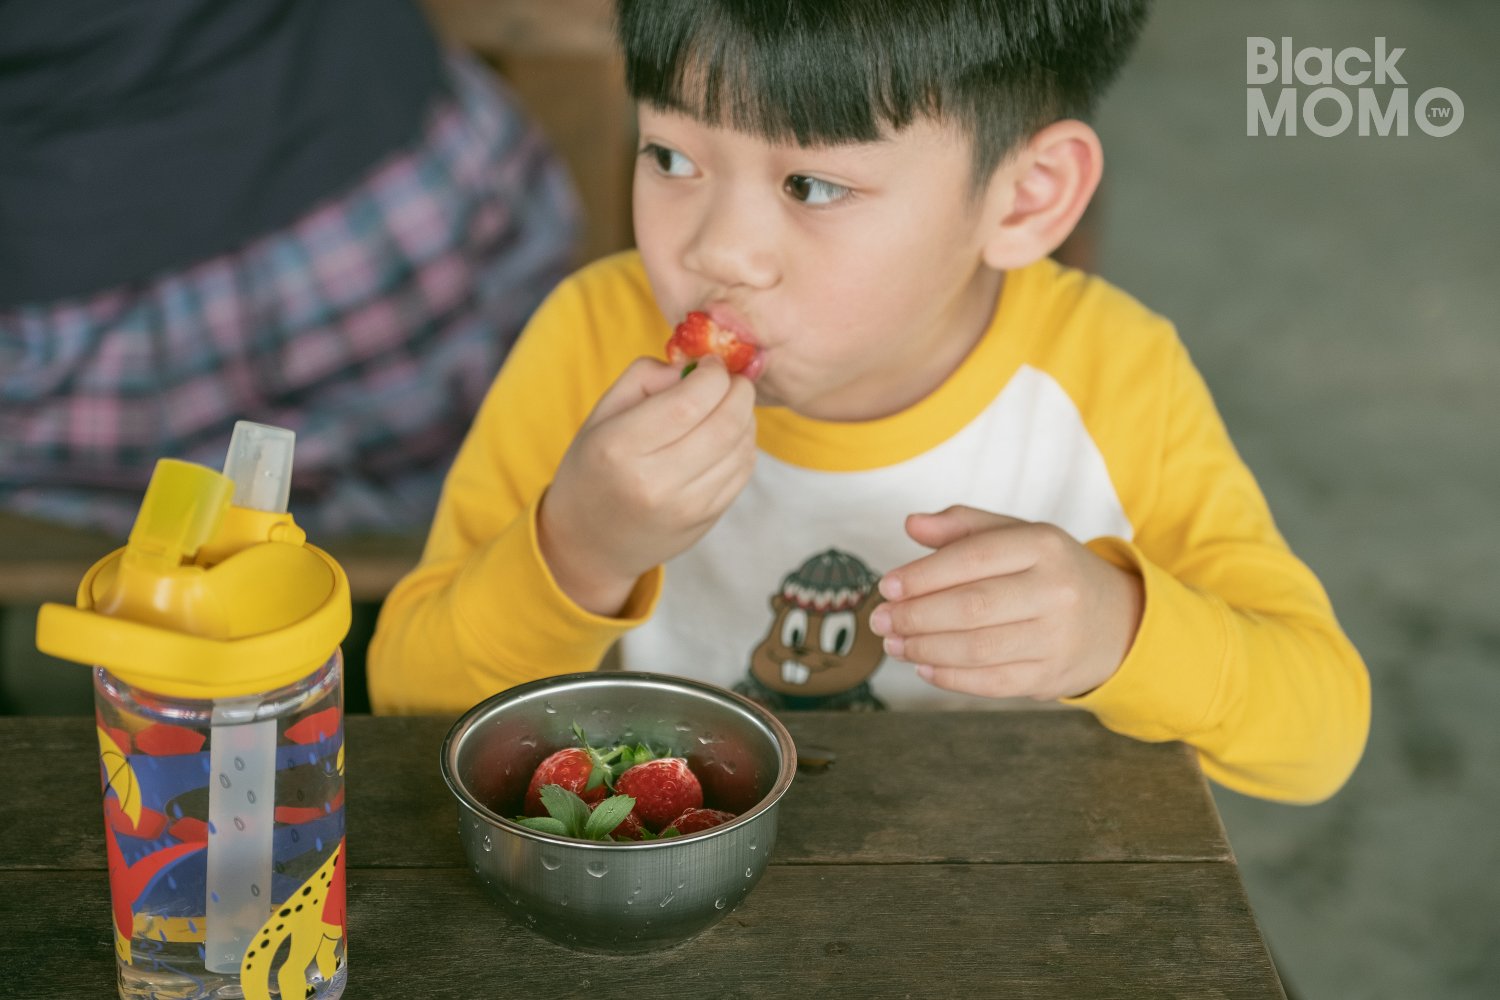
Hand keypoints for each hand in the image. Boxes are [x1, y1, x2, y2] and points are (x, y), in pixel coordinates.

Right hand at [538, 355, 756, 615]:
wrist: (589, 543)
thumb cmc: (593, 469)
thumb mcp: (601, 414)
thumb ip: (645, 376)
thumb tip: (694, 365)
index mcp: (620, 447)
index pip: (689, 401)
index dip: (713, 374)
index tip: (710, 364)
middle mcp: (655, 481)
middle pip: (725, 423)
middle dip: (739, 390)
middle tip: (732, 379)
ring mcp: (685, 506)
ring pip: (742, 447)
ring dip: (746, 416)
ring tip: (729, 405)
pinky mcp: (706, 520)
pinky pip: (743, 472)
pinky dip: (745, 444)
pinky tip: (729, 436)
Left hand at [869, 506, 1143, 699]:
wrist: (1116, 620)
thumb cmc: (1050, 571)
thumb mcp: (1017, 535)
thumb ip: (964, 526)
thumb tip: (912, 523)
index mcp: (1044, 545)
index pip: (974, 557)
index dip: (924, 575)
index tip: (887, 586)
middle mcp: (1055, 591)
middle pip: (972, 607)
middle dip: (915, 616)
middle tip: (880, 620)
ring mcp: (1056, 638)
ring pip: (977, 649)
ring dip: (924, 648)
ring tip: (894, 644)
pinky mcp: (1050, 677)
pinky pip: (991, 682)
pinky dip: (950, 677)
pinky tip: (923, 666)